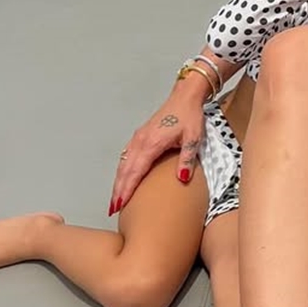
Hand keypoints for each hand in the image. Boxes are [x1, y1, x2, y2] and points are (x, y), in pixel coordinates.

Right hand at [110, 80, 207, 215]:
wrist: (185, 97)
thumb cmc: (190, 116)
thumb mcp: (194, 138)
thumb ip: (187, 159)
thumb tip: (182, 179)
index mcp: (152, 144)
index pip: (135, 171)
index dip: (127, 189)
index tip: (120, 204)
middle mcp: (140, 141)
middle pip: (125, 170)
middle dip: (118, 190)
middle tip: (113, 209)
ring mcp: (138, 138)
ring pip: (123, 164)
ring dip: (118, 181)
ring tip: (116, 199)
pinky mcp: (140, 136)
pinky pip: (126, 156)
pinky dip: (122, 170)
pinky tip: (123, 179)